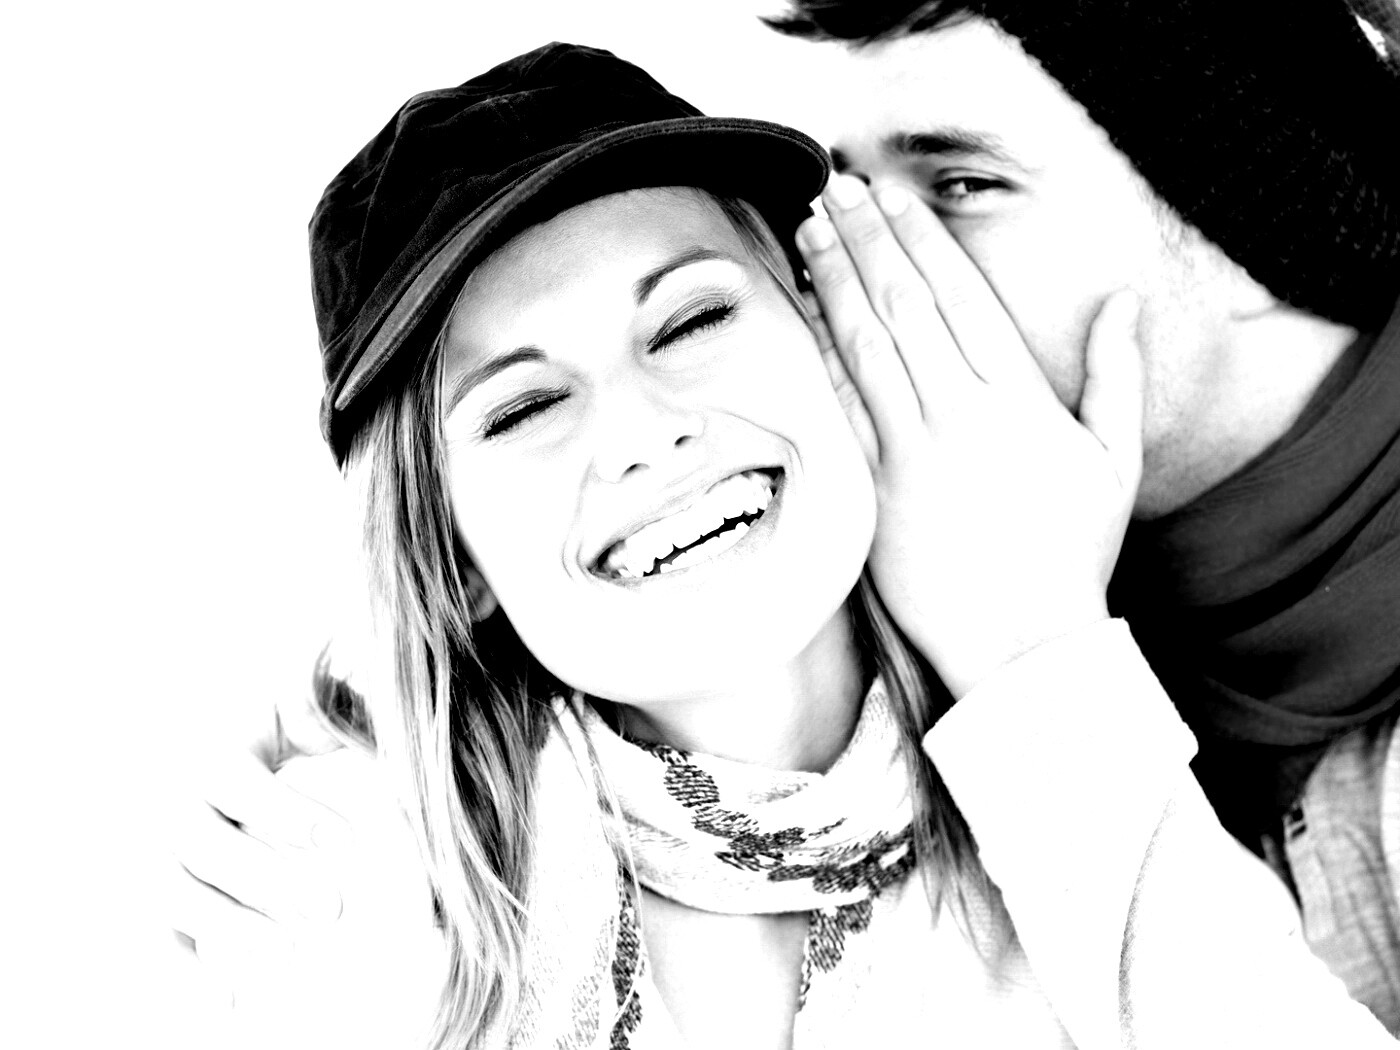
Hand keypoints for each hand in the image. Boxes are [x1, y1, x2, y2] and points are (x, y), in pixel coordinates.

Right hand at [167, 653, 351, 1009]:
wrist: (214, 743)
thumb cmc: (281, 719)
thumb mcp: (309, 702)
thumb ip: (347, 693)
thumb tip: (392, 682)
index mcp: (211, 743)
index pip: (230, 777)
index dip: (280, 812)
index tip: (343, 843)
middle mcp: (170, 796)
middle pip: (200, 844)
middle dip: (265, 879)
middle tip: (334, 909)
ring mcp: (153, 847)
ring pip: (173, 893)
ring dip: (228, 925)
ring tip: (290, 952)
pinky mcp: (156, 892)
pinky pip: (157, 936)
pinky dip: (185, 972)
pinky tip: (226, 1006)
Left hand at [796, 176, 1142, 697]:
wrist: (1023, 646)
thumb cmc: (1071, 554)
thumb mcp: (1111, 460)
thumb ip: (1114, 374)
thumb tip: (1125, 299)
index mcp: (1019, 401)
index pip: (961, 296)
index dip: (920, 238)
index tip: (892, 196)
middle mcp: (960, 417)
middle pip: (902, 306)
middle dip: (866, 239)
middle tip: (834, 188)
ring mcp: (910, 455)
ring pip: (862, 347)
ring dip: (833, 279)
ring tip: (809, 229)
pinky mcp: (873, 494)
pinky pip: (839, 410)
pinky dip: (818, 355)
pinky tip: (800, 315)